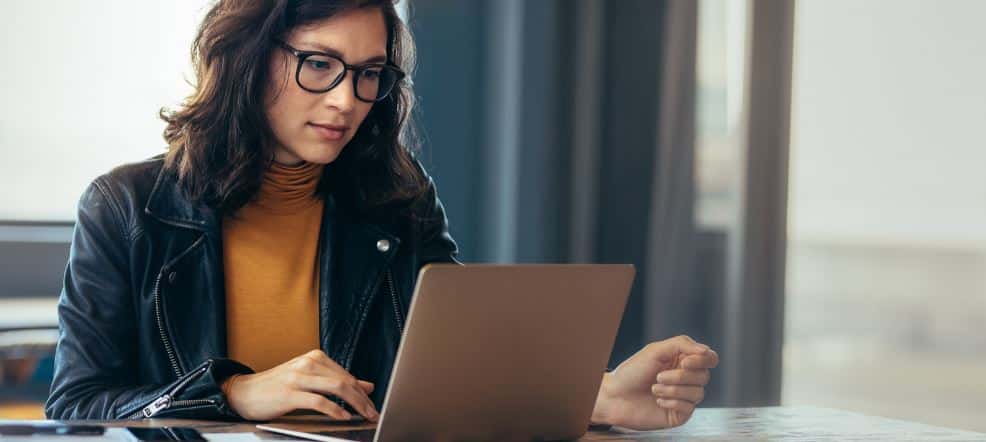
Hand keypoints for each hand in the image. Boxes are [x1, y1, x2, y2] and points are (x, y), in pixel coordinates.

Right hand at [223, 350, 378, 421]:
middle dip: (363, 399)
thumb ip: (337, 381)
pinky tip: (343, 417)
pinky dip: (334, 410)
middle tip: (373, 413)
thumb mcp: (310, 379)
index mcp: (315, 358)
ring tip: (364, 415)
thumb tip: (367, 386)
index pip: (347, 375)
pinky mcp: (289, 393)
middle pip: (345, 381)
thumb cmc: (277, 387)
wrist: (244, 392)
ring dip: (355, 404)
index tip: (373, 405)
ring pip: (336, 388)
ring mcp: (298, 377)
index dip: (363, 392)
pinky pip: (319, 401)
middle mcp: (308, 363)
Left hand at [592, 335, 717, 429]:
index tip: (684, 362)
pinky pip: (689, 407)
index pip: (709, 358)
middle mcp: (687, 378)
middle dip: (680, 376)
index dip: (702, 360)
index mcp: (683, 360)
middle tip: (658, 376)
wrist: (615, 396)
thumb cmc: (632, 372)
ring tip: (654, 388)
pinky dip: (672, 402)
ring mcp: (684, 397)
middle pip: (704, 376)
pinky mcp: (679, 413)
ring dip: (673, 390)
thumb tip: (706, 350)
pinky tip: (657, 400)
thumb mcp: (655, 350)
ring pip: (698, 392)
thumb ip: (682, 345)